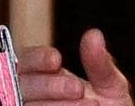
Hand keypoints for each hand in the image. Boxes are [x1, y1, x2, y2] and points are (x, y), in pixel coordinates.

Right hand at [18, 29, 133, 105]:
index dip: (38, 58)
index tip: (57, 59)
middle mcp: (33, 96)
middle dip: (49, 85)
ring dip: (55, 105)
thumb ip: (100, 64)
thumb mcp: (111, 87)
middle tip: (78, 88)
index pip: (28, 61)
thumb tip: (93, 35)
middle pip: (23, 84)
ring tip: (89, 105)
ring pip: (27, 105)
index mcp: (47, 76)